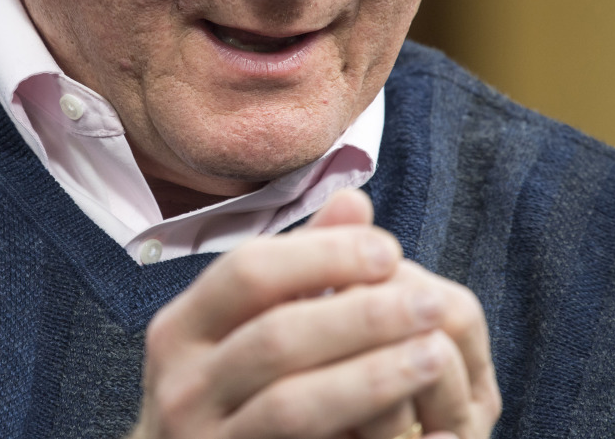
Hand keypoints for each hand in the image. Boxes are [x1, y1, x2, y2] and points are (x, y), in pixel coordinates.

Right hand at [128, 190, 500, 438]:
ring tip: (435, 354)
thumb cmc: (232, 389)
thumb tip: (355, 199)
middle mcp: (180, 386)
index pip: (248, 271)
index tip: (389, 250)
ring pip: (292, 405)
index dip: (323, 255)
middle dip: (361, 315)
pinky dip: (365, 433)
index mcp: (180, 328)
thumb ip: (300, 266)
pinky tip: (418, 425)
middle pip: (276, 337)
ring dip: (372, 376)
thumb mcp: (249, 323)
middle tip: (429, 301)